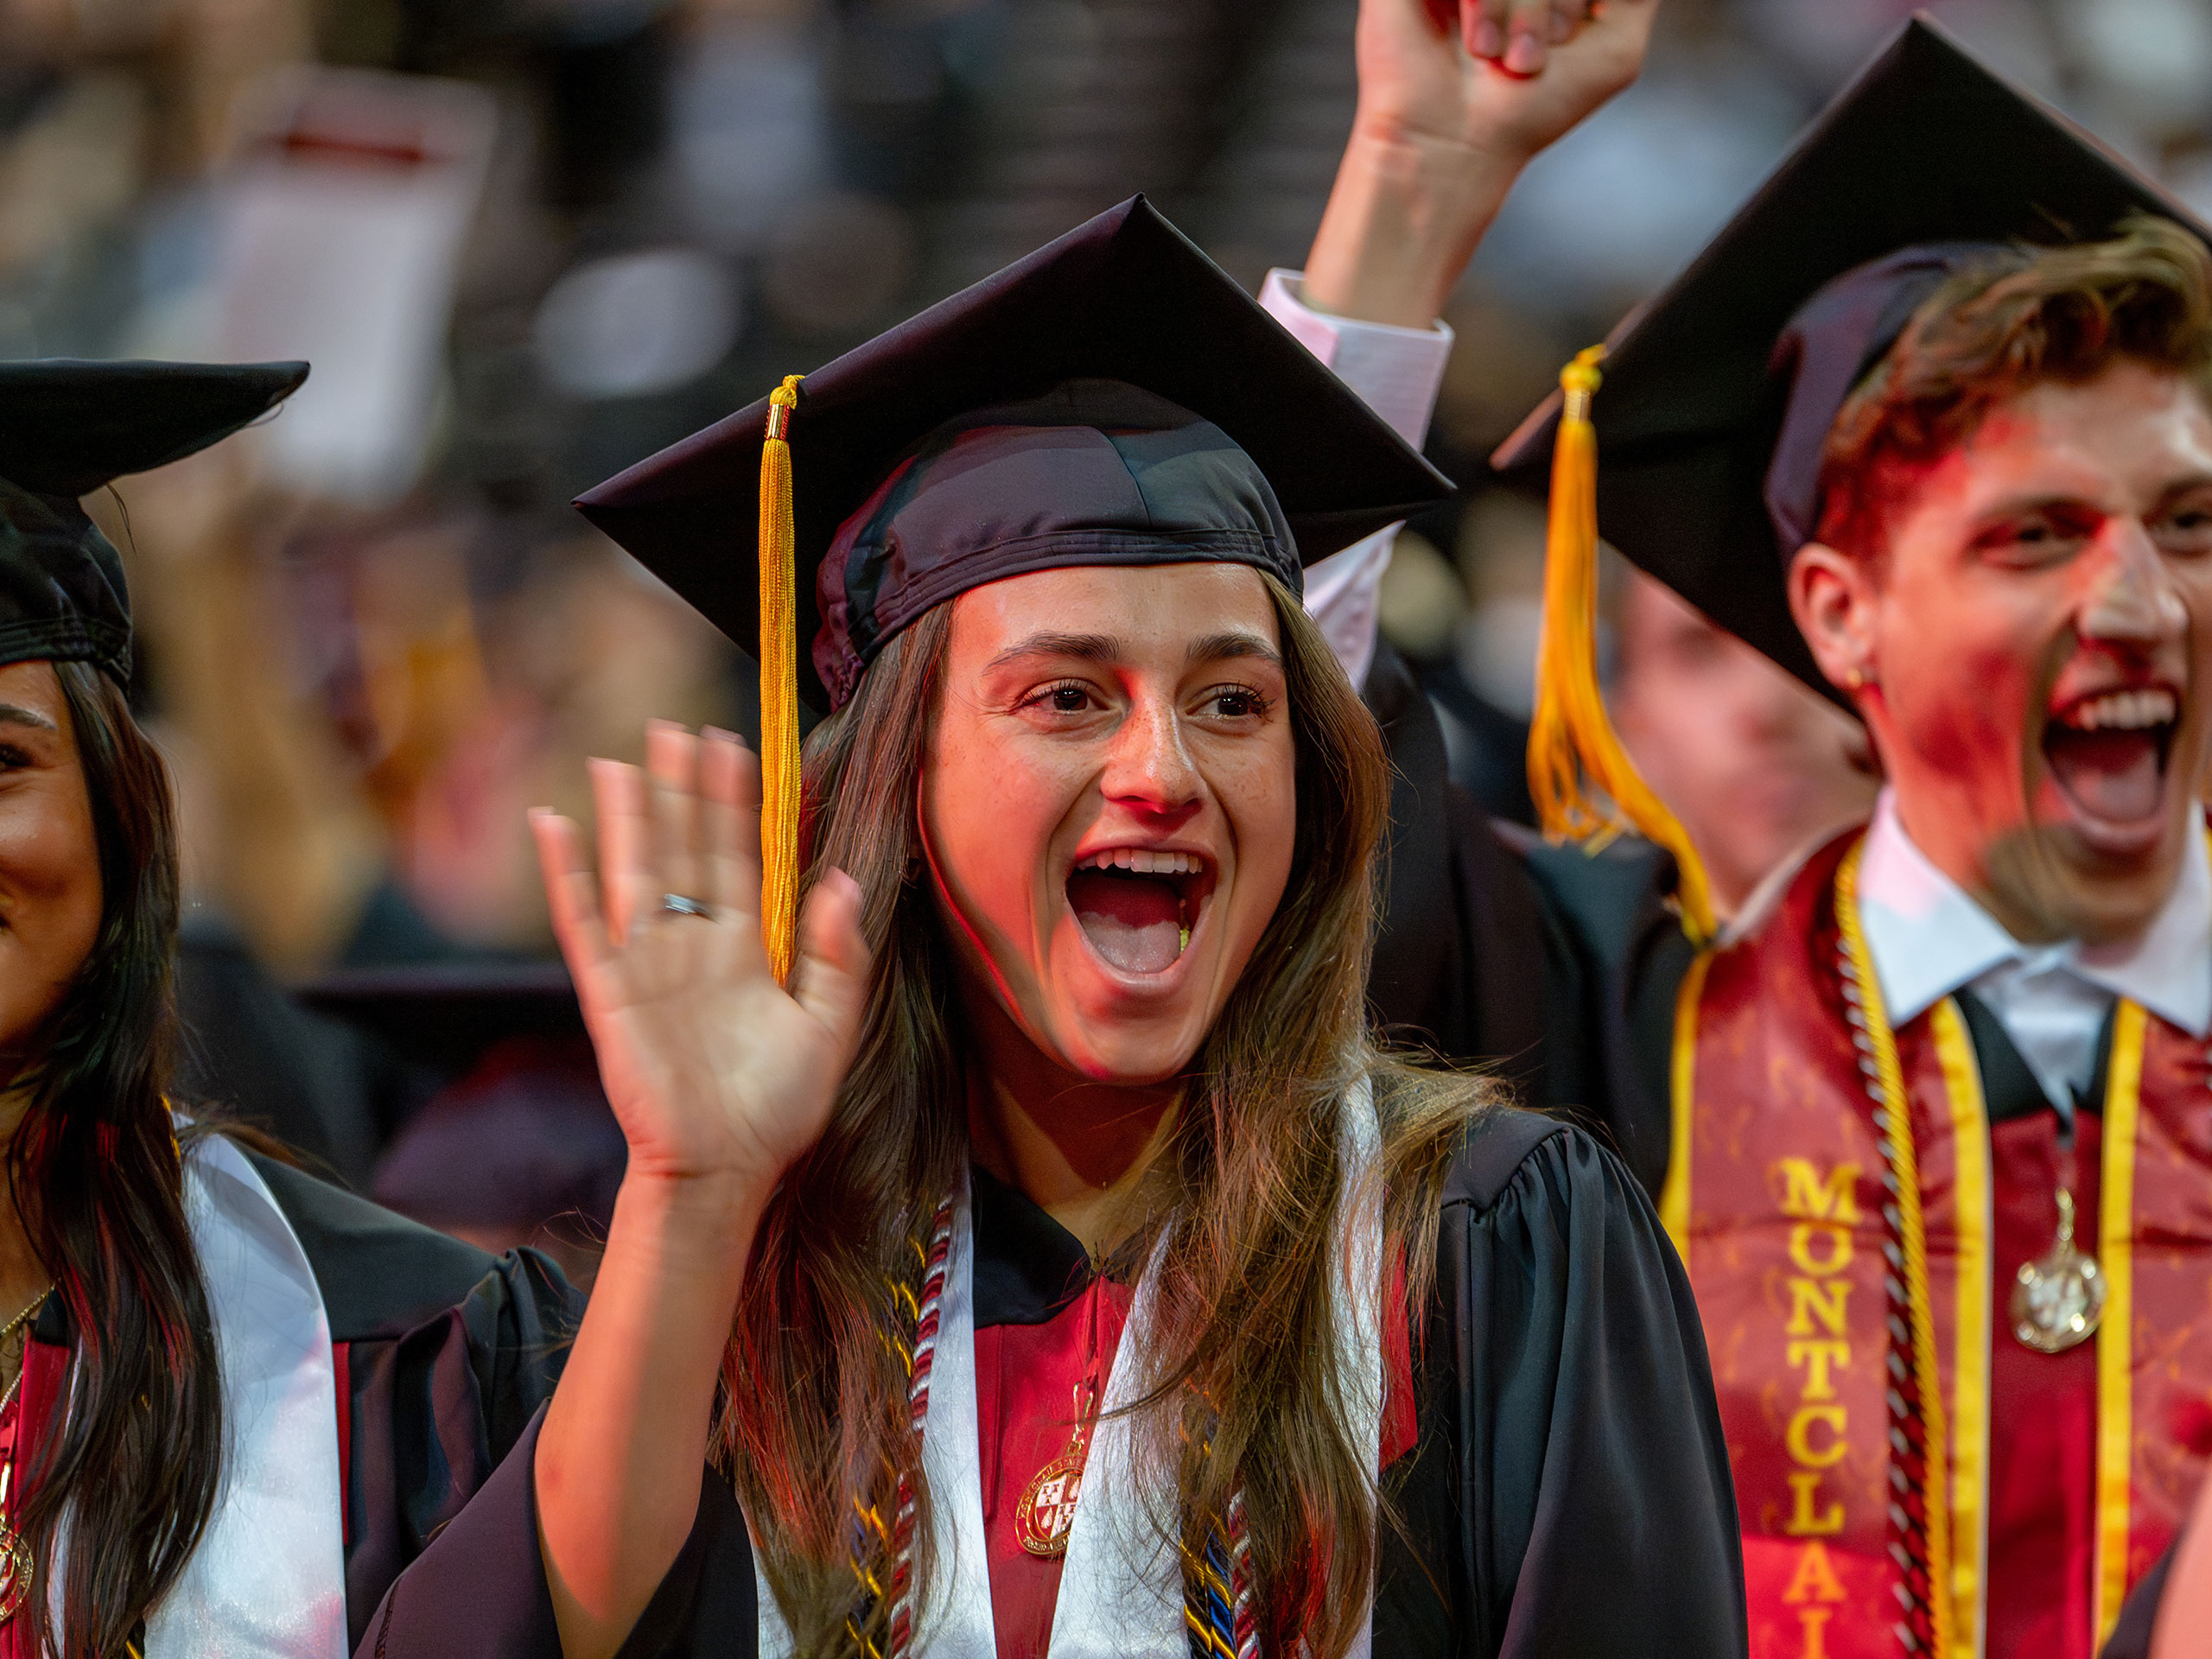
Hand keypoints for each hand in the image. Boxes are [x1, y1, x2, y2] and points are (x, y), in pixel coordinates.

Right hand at [531, 721, 870, 1208]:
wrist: (725, 1170)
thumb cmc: (777, 1110)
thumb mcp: (830, 1027)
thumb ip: (836, 956)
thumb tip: (841, 882)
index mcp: (744, 948)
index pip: (738, 855)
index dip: (733, 802)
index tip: (731, 744)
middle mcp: (694, 944)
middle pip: (684, 848)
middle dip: (680, 789)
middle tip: (674, 727)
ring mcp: (649, 963)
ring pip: (636, 869)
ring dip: (628, 815)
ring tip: (620, 758)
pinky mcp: (611, 992)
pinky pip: (583, 923)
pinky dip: (565, 874)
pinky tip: (552, 825)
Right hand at [1357, 0, 1657, 166]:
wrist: (1456, 148)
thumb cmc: (1530, 111)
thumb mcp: (1616, 48)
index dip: (1578, 2)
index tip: (1567, 43)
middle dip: (1553, 5)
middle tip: (1528, 60)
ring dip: (1523, 8)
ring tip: (1499, 58)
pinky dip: (1485, 0)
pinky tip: (1477, 44)